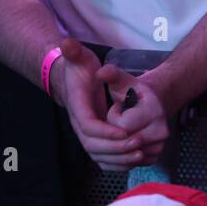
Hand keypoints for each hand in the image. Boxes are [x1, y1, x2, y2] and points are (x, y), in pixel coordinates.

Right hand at [50, 39, 144, 171]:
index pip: (88, 126)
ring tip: (139, 154)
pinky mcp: (93, 138)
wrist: (72, 81)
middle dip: (116, 147)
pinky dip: (117, 162)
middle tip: (137, 143)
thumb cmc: (80, 69)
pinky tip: (134, 160)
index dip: (106, 131)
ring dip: (118, 158)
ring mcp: (85, 133)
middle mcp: (79, 124)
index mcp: (77, 107)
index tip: (125, 132)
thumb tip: (66, 43)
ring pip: (98, 155)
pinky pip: (102, 157)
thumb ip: (74, 51)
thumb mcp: (79, 57)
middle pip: (93, 145)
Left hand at [96, 64, 171, 168]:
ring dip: (114, 147)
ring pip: (125, 157)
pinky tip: (116, 145)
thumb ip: (113, 75)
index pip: (123, 126)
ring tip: (119, 129)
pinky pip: (129, 165)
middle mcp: (161, 131)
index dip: (112, 119)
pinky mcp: (153, 157)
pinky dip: (117, 159)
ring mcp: (158, 146)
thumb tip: (101, 71)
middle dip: (113, 133)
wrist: (152, 105)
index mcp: (155, 111)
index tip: (116, 109)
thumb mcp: (124, 81)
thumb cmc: (134, 92)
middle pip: (124, 143)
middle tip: (116, 120)